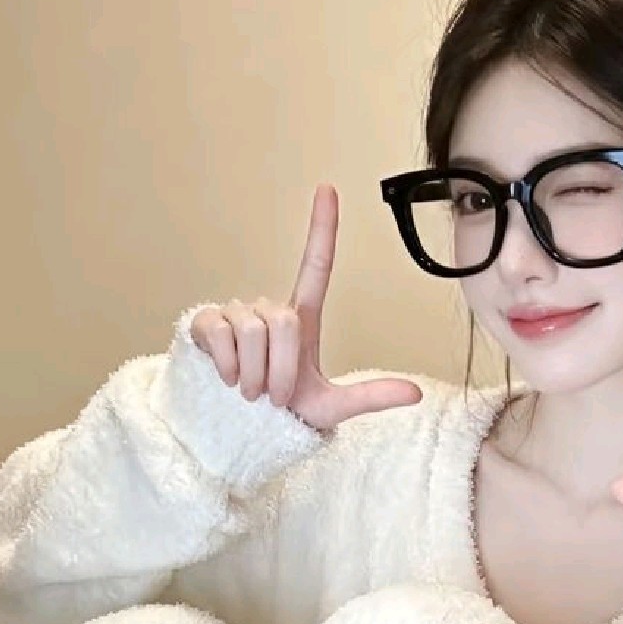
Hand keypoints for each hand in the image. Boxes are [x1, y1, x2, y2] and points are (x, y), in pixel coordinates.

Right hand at [190, 184, 422, 431]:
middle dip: (280, 369)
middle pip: (283, 322)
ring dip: (254, 374)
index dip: (322, 228)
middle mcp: (268, 309)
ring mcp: (236, 315)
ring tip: (250, 391)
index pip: (315, 265)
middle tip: (274, 395)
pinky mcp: (206, 324)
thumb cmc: (286, 413)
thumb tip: (416, 394)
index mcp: (302, 319)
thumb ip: (369, 397)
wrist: (244, 434)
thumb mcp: (330, 406)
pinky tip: (226, 378)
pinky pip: (220, 333)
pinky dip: (227, 364)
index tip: (328, 189)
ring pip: (253, 331)